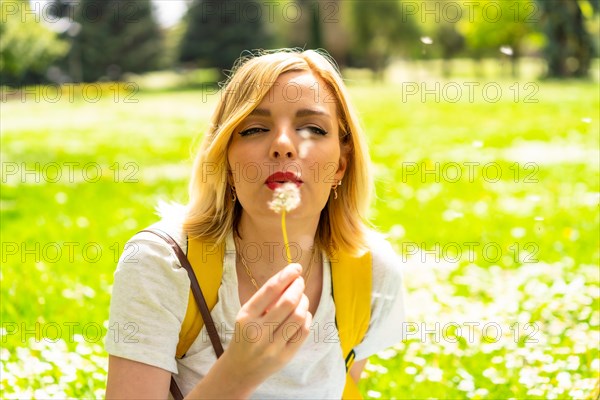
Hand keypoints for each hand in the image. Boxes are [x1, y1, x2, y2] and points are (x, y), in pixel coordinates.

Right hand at [222, 263, 311, 388]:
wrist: (239, 371)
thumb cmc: (245, 336)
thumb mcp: (246, 316)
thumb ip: (265, 300)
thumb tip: (291, 278)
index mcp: (246, 317)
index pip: (269, 290)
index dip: (286, 275)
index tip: (296, 267)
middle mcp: (258, 332)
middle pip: (288, 302)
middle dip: (298, 286)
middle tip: (300, 281)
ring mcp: (272, 346)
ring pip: (298, 316)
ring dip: (304, 301)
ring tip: (302, 297)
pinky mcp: (285, 357)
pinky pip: (303, 331)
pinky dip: (306, 317)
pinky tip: (303, 313)